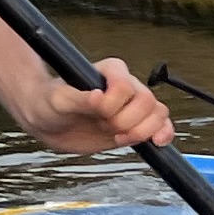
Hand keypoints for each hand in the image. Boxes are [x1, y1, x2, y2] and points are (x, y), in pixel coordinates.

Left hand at [25, 58, 169, 153]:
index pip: (126, 86)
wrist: (50, 123)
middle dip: (127, 122)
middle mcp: (126, 86)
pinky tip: (157, 143)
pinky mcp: (136, 125)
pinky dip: (163, 134)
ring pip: (158, 114)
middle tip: (105, 129)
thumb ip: (79, 99)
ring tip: (118, 138)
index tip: (96, 114)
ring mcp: (133, 106)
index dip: (113, 106)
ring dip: (142, 132)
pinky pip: (162, 126)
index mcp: (111, 72)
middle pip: (147, 102)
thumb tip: (100, 98)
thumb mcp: (59, 101)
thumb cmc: (50, 104)